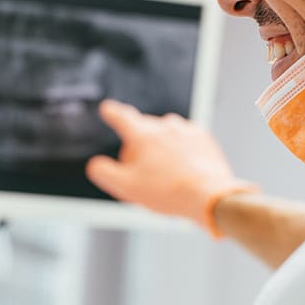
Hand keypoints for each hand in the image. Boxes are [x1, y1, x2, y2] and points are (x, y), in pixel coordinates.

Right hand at [86, 99, 250, 226]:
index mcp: (142, 135)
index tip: (108, 108)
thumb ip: (104, 173)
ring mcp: (186, 130)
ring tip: (166, 175)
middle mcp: (164, 126)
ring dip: (161, 149)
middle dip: (139, 147)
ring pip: (165, 135)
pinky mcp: (203, 138)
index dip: (112, 113)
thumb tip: (96, 164)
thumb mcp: (125, 187)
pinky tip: (182, 170)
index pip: (122, 118)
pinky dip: (181, 152)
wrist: (208, 195)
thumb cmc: (167, 192)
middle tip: (142, 173)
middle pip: (143, 130)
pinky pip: (185, 140)